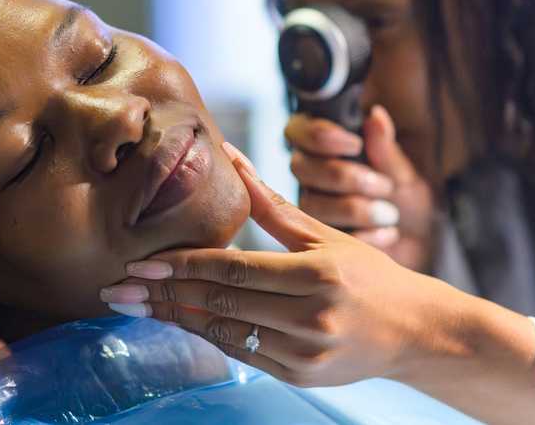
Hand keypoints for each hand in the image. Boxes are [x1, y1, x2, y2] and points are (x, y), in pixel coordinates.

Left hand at [99, 143, 534, 423]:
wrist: (418, 331)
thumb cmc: (371, 274)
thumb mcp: (324, 234)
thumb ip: (270, 203)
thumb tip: (230, 158)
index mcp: (316, 273)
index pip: (232, 269)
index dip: (181, 267)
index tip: (139, 264)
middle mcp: (311, 315)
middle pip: (220, 303)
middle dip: (163, 295)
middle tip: (116, 289)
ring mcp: (307, 351)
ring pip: (226, 333)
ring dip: (177, 319)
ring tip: (136, 307)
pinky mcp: (304, 375)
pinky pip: (245, 355)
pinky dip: (209, 337)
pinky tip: (180, 322)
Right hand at [285, 105, 434, 271]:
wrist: (420, 240)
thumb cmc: (406, 197)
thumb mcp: (403, 171)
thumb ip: (386, 148)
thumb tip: (376, 117)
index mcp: (324, 145)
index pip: (298, 129)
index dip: (321, 136)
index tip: (356, 144)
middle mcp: (311, 174)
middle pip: (300, 167)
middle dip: (344, 176)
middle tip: (383, 185)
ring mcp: (312, 206)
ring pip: (311, 203)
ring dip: (356, 209)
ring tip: (390, 213)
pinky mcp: (319, 239)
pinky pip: (324, 238)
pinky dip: (362, 236)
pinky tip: (387, 234)